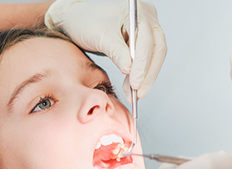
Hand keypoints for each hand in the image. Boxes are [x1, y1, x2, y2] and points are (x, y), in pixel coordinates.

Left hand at [46, 0, 165, 99]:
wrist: (75, 19)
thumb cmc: (85, 20)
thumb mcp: (101, 37)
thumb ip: (117, 52)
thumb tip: (130, 70)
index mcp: (138, 11)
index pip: (147, 40)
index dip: (143, 64)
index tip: (136, 82)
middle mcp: (146, 18)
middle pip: (156, 49)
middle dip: (147, 73)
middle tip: (138, 92)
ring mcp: (145, 29)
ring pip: (153, 57)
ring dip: (144, 77)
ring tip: (132, 93)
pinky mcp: (139, 40)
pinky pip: (145, 59)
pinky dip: (138, 73)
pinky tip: (131, 85)